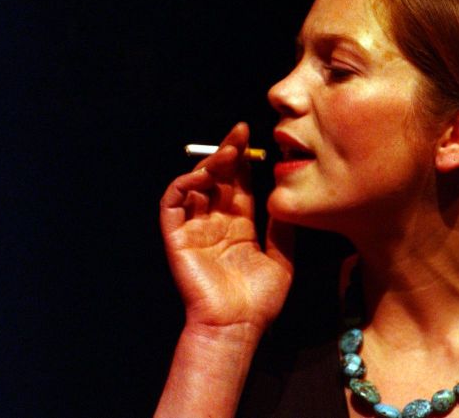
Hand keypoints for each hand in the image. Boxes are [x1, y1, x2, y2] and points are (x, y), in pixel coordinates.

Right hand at [159, 122, 293, 334]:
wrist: (238, 325)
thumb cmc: (260, 300)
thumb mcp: (281, 256)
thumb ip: (281, 226)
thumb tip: (286, 194)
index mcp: (238, 226)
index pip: (238, 185)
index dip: (244, 161)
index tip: (255, 138)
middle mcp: (215, 223)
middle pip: (218, 179)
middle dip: (227, 153)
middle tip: (240, 133)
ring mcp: (194, 229)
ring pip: (195, 185)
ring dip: (209, 164)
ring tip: (228, 151)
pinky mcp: (176, 237)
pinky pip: (172, 203)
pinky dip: (184, 185)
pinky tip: (204, 176)